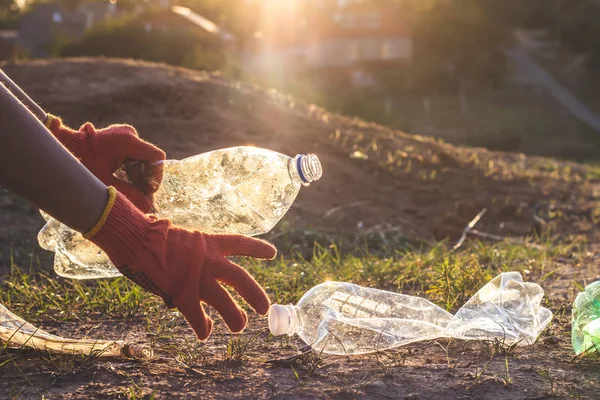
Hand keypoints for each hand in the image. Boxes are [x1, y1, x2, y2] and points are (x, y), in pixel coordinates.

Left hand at [46, 115, 164, 212]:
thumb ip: (130, 195)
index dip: (157, 176)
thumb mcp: (106, 183)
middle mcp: (129, 134)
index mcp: (128, 140)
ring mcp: (123, 136)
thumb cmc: (80, 164)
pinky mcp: (118, 140)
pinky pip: (132, 157)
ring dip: (138, 178)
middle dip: (146, 180)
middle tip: (141, 199)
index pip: (156, 157)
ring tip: (132, 195)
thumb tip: (148, 208)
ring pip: (141, 160)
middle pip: (149, 160)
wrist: (58, 148)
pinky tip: (125, 186)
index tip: (150, 192)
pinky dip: (131, 173)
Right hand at [87, 187, 275, 339]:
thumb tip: (194, 265)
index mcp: (209, 243)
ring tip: (241, 327)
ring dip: (235, 317)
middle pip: (241, 279)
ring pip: (225, 303)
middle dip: (255, 294)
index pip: (240, 244)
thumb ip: (194, 253)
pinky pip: (198, 318)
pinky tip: (206, 334)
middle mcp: (209, 262)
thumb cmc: (151, 235)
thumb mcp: (181, 237)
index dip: (257, 249)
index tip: (273, 253)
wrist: (137, 239)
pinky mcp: (183, 295)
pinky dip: (203, 327)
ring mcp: (198, 279)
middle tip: (265, 308)